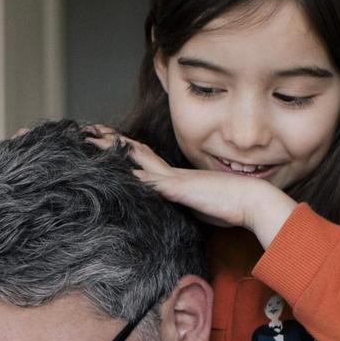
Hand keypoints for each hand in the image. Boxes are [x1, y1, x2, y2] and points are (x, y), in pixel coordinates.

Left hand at [84, 126, 296, 244]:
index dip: (123, 149)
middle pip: (134, 152)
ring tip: (91, 140)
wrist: (251, 200)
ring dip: (114, 149)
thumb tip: (174, 210)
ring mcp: (175, 179)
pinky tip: (117, 171)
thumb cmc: (230, 206)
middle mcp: (171, 173)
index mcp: (175, 178)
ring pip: (138, 159)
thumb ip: (184, 204)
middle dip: (109, 141)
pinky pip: (153, 181)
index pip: (143, 159)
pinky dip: (135, 175)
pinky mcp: (180, 189)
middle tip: (87, 131)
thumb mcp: (199, 206)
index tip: (104, 142)